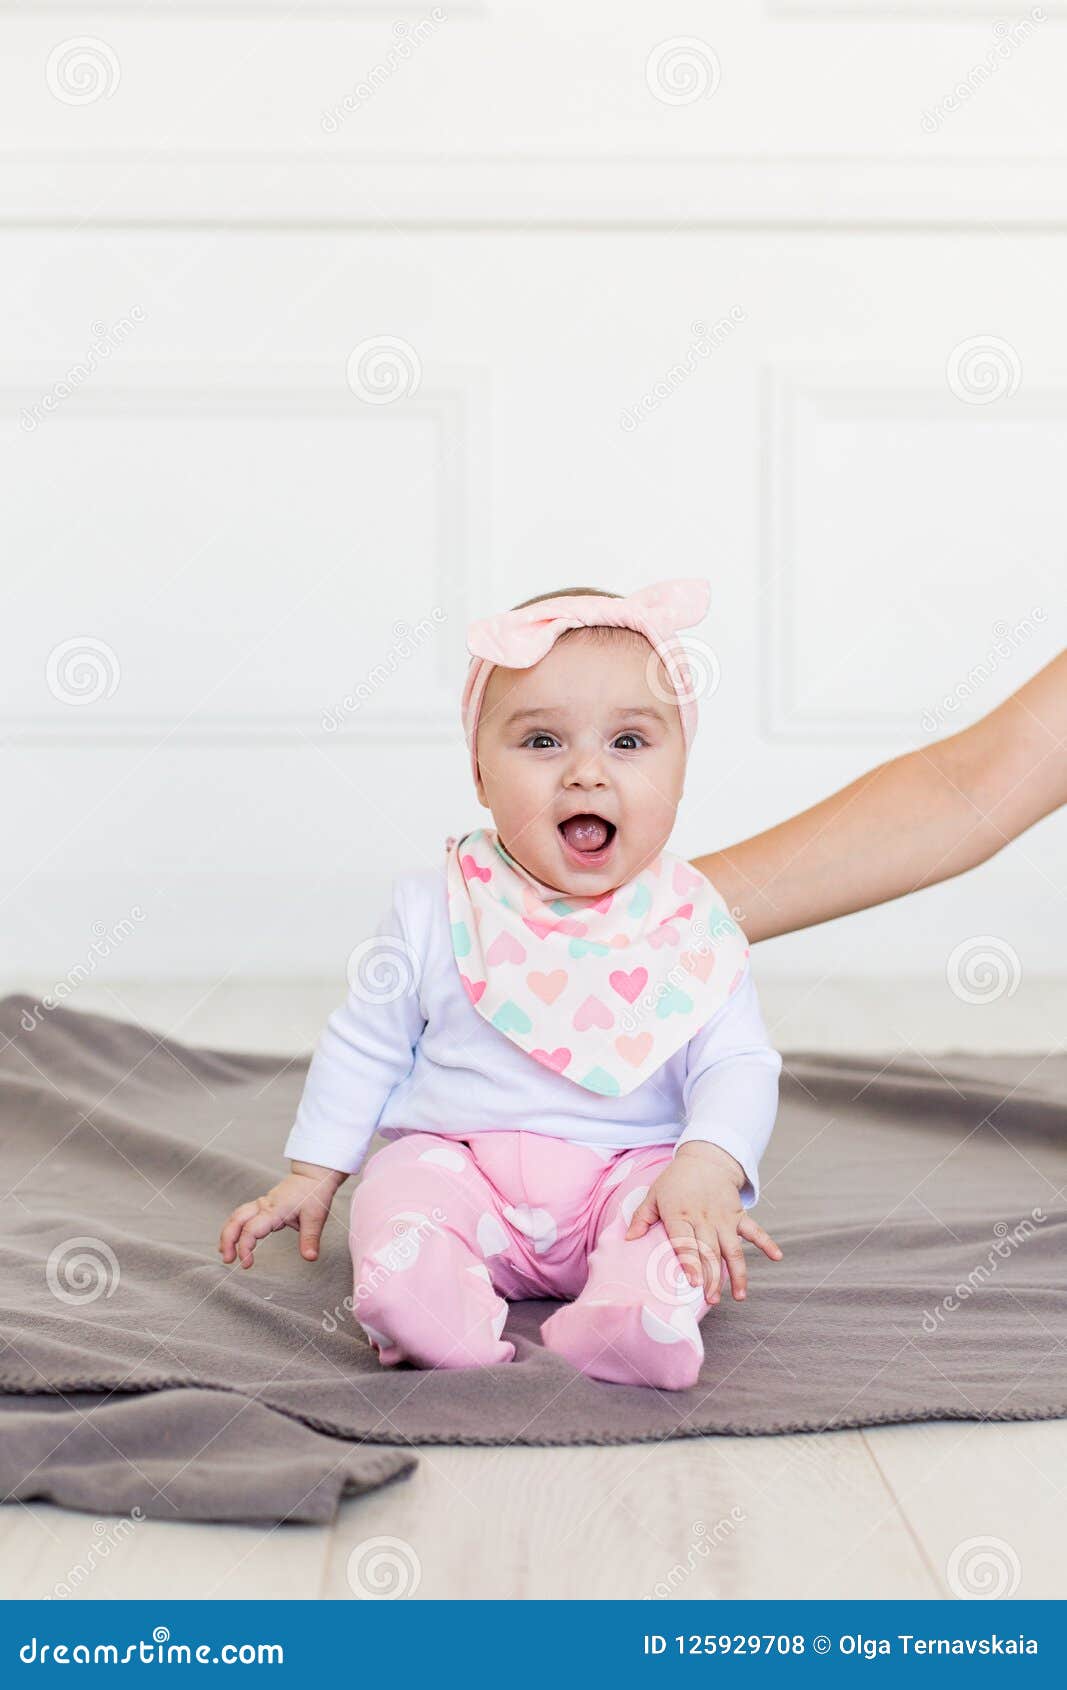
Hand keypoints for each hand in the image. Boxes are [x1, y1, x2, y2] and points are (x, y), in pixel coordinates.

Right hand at [218, 1160, 347, 1268]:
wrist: (314, 1174)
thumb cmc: (315, 1193)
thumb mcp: (316, 1217)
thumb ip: (310, 1238)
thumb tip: (310, 1258)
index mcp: (274, 1210)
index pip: (251, 1230)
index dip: (245, 1248)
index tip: (246, 1264)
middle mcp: (264, 1206)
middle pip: (236, 1221)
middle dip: (227, 1240)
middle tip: (227, 1260)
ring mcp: (262, 1204)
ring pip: (236, 1216)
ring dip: (228, 1233)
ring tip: (225, 1252)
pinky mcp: (264, 1205)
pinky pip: (243, 1214)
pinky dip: (234, 1227)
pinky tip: (234, 1238)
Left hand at [624, 1141, 782, 1303]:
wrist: (704, 1158)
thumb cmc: (675, 1181)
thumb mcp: (654, 1194)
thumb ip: (641, 1217)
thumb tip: (628, 1239)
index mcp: (680, 1214)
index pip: (685, 1242)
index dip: (691, 1263)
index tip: (694, 1283)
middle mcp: (704, 1218)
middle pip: (710, 1252)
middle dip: (712, 1278)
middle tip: (711, 1300)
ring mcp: (724, 1217)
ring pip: (733, 1249)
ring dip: (738, 1273)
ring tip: (739, 1296)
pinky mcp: (738, 1215)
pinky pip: (755, 1229)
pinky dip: (767, 1242)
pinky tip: (777, 1257)